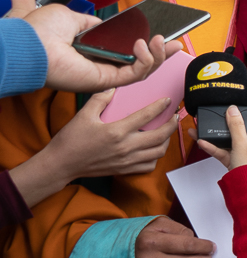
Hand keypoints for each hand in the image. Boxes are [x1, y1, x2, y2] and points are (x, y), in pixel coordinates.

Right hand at [7, 91, 176, 206]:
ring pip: (158, 152)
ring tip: (167, 131)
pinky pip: (149, 165)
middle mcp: (126, 147)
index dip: (160, 107)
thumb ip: (100, 99)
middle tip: (174, 116)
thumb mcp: (84, 115)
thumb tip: (113, 87)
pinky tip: (154, 148)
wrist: (62, 164)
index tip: (168, 101)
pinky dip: (156, 157)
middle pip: (160, 136)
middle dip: (172, 125)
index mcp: (117, 131)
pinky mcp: (125, 170)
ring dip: (167, 140)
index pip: (146, 116)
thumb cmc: (71, 140)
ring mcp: (127, 161)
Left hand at [10, 0, 181, 92]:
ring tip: (161, 41)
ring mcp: (104, 73)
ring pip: (142, 69)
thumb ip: (90, 21)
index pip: (125, 48)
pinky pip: (135, 74)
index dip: (144, 42)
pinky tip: (144, 45)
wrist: (28, 43)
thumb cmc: (39, 31)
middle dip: (160, 52)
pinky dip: (145, 60)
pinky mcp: (106, 80)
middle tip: (174, 42)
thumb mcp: (69, 16)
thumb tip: (102, 22)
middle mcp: (99, 63)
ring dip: (157, 55)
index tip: (160, 32)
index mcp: (91, 49)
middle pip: (139, 61)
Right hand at [197, 105, 246, 170]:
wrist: (245, 192)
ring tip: (202, 132)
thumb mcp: (241, 144)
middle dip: (223, 130)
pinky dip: (216, 149)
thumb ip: (236, 126)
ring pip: (230, 145)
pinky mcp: (237, 165)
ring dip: (216, 139)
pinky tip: (203, 142)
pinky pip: (227, 154)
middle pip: (239, 136)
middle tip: (213, 123)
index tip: (228, 116)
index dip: (239, 121)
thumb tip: (233, 110)